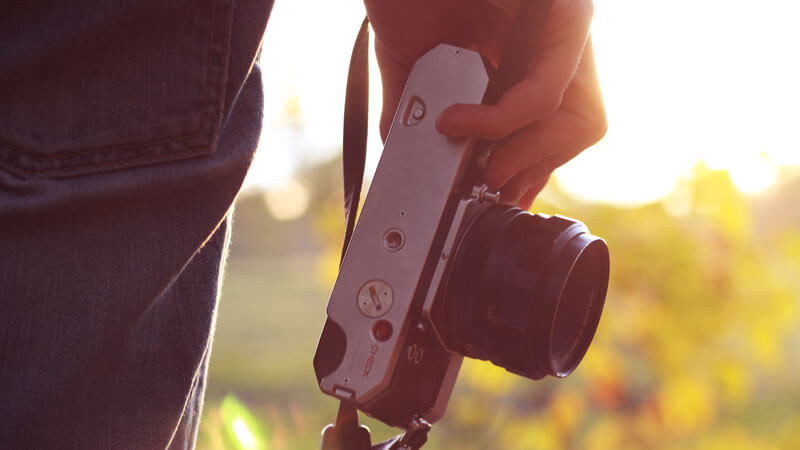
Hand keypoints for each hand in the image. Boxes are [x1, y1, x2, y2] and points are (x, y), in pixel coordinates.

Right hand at [366, 0, 605, 209]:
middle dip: (534, 170)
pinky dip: (503, 122)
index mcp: (526, 58)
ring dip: (528, 157)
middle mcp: (554, 46)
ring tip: (481, 169)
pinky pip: (547, 91)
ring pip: (583, 120)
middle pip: (580, 131)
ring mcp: (563, 30)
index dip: (531, 170)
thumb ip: (415, 109)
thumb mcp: (409, 62)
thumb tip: (404, 153)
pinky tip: (459, 123)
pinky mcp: (562, 14)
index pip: (554, 128)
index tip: (496, 195)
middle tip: (488, 186)